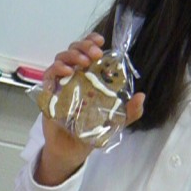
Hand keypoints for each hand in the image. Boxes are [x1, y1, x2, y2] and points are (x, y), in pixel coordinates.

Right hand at [34, 33, 144, 186]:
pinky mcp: (49, 93)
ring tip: (83, 62)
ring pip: (61, 58)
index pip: (88, 50)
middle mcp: (74, 75)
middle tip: (95, 54)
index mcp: (89, 75)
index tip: (100, 41)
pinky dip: (56, 69)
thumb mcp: (117, 120)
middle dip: (84, 46)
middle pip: (74, 49)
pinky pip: (49, 75)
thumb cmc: (92, 131)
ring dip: (72, 55)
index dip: (91, 41)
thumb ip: (131, 111)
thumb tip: (141, 96)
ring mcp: (60, 83)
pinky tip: (67, 71)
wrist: (73, 149)